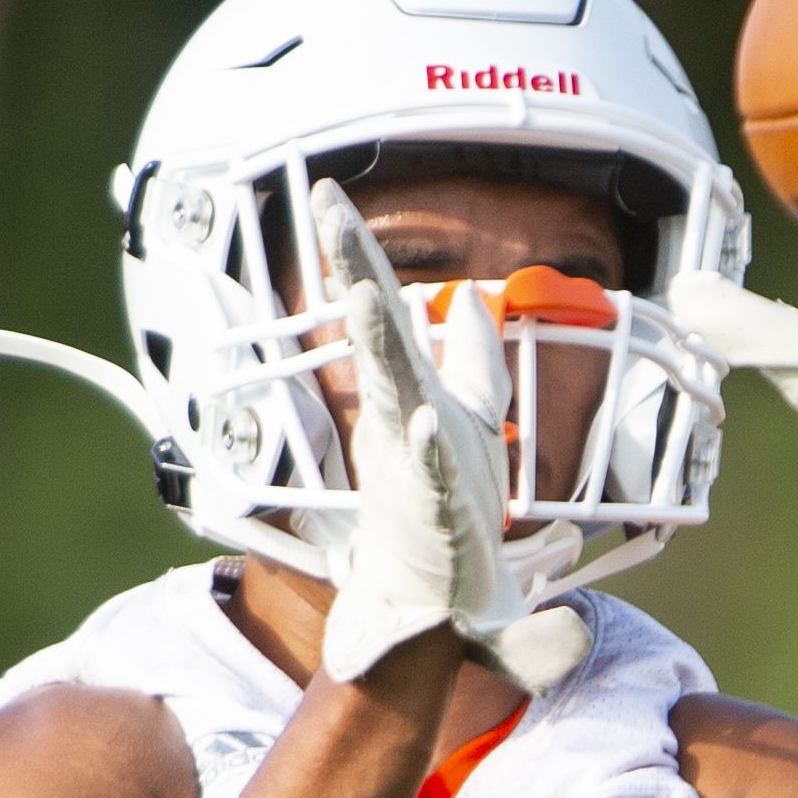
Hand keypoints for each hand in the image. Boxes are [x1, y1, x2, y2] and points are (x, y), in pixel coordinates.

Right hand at [310, 182, 588, 689]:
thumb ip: (471, 361)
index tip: (330, 193)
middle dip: (352, 267)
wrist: (443, 603)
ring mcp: (411, 465)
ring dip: (381, 343)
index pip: (383, 311)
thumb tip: (470, 300)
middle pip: (374, 331)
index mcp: (410, 394)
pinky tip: (418, 422)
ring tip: (365, 293)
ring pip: (391, 391)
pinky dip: (424, 449)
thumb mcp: (472, 421)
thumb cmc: (454, 512)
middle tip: (325, 206)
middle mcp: (401, 420)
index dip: (359, 253)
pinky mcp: (432, 513)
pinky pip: (429, 474)